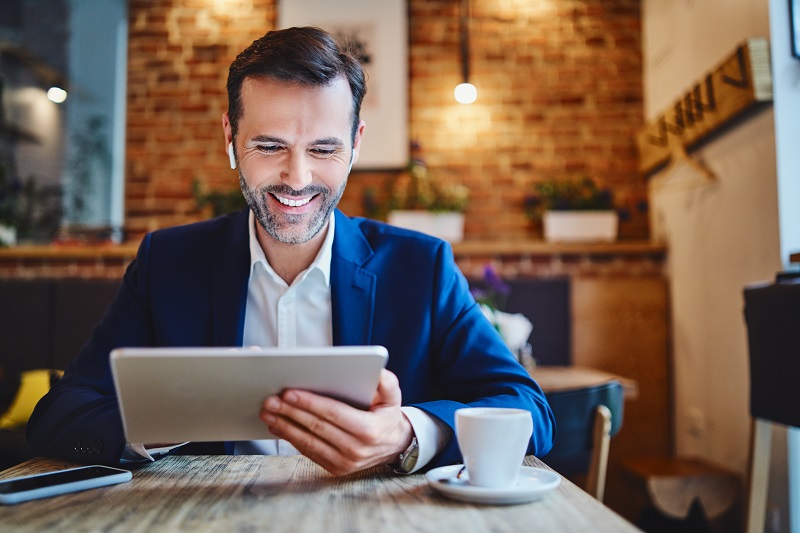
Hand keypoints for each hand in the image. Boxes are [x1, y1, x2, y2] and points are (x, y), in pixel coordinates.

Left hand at [260, 369, 413, 475]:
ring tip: (268, 413)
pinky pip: (309, 452)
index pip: (333, 413)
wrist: (393, 445)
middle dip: (290, 412)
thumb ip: (386, 382)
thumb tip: (375, 371)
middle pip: (316, 427)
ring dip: (285, 427)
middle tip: (270, 400)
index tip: (289, 393)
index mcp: (369, 430)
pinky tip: (278, 426)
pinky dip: (291, 438)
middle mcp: (356, 450)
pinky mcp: (335, 468)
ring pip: (308, 442)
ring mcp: (344, 462)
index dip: (310, 403)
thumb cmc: (388, 415)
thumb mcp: (393, 395)